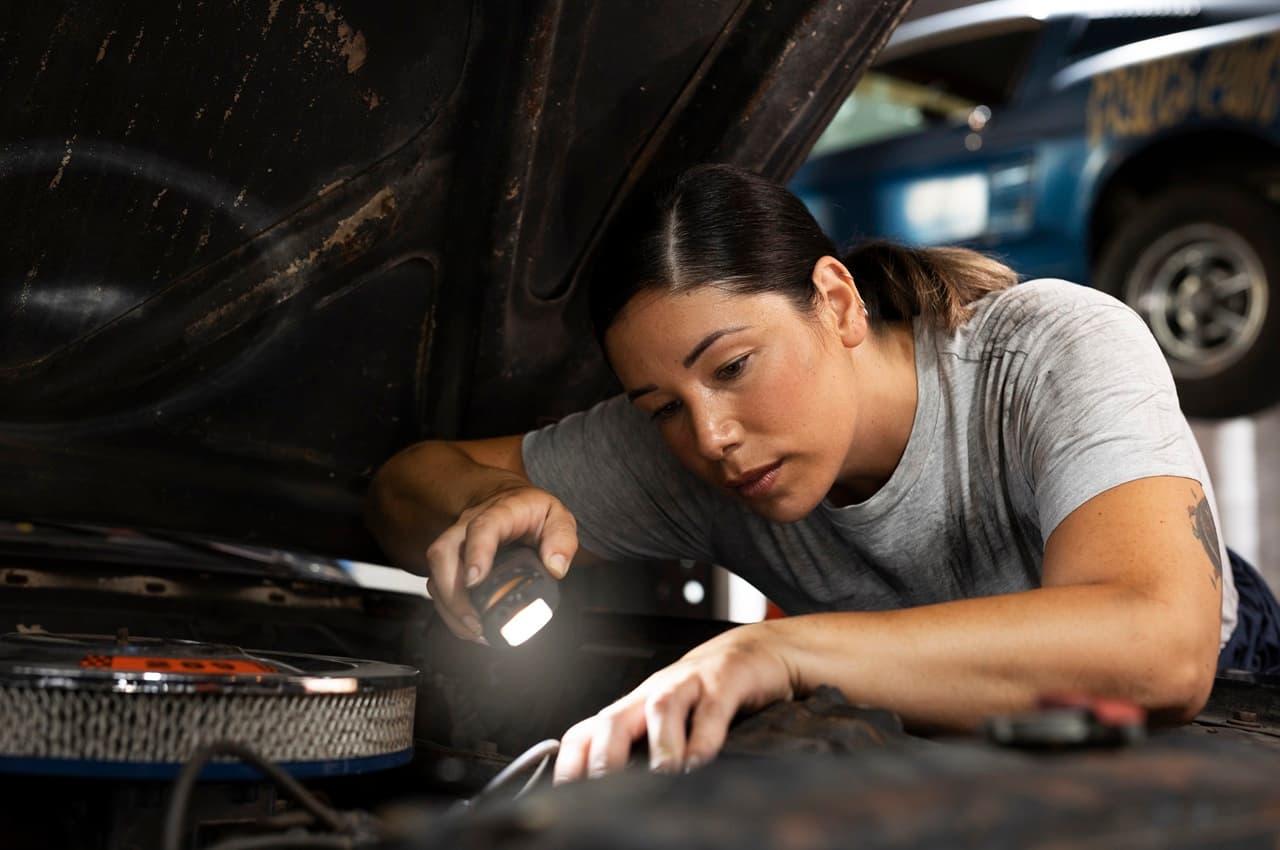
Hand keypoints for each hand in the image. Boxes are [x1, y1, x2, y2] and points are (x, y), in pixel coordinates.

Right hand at [425, 478, 575, 641]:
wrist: (508, 499)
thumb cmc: (532, 511)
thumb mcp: (558, 516)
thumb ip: (562, 538)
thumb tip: (555, 567)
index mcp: (499, 512)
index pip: (482, 528)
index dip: (476, 553)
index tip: (476, 580)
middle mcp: (468, 525)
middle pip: (443, 553)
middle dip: (453, 592)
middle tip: (475, 621)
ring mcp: (455, 543)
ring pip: (435, 572)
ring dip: (450, 606)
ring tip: (475, 630)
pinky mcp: (450, 560)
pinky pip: (438, 585)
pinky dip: (450, 610)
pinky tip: (469, 627)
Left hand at [553, 623, 795, 782]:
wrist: (758, 650)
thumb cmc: (707, 694)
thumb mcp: (670, 725)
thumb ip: (646, 755)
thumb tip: (621, 802)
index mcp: (634, 709)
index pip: (586, 733)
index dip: (571, 765)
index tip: (568, 798)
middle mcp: (653, 695)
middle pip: (613, 719)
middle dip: (603, 757)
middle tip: (606, 792)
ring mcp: (688, 685)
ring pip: (660, 708)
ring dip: (658, 745)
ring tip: (662, 776)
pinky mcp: (724, 682)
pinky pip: (711, 708)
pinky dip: (704, 737)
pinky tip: (700, 762)